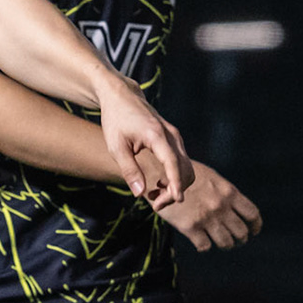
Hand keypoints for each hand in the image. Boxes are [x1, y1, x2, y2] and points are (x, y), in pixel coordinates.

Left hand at [95, 75, 192, 207]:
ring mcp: (175, 136)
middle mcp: (171, 135)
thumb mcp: (116, 146)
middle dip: (174, 191)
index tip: (178, 200)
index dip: (176, 183)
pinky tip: (158, 184)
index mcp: (156, 135)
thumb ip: (129, 170)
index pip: (172, 162)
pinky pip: (181, 162)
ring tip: (155, 197)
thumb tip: (140, 193)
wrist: (122, 97)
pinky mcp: (174, 140)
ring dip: (175, 186)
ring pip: (186, 167)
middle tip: (155, 205)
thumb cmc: (116, 120)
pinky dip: (175, 177)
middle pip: (185, 169)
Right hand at [158, 160, 261, 251]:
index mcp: (228, 192)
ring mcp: (206, 218)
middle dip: (241, 238)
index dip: (255, 226)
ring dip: (225, 244)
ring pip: (226, 242)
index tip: (253, 231)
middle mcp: (220, 206)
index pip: (252, 214)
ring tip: (222, 242)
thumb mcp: (211, 178)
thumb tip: (236, 208)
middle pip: (242, 232)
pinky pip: (205, 246)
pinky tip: (201, 241)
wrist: (158, 173)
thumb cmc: (184, 174)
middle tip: (237, 240)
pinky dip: (204, 245)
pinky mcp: (190, 227)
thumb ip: (225, 193)